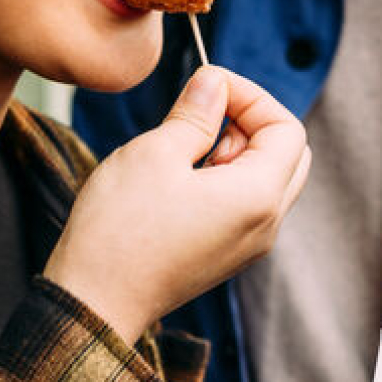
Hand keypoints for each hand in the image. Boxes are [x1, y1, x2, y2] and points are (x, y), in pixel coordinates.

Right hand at [45, 65, 309, 343]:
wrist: (94, 299)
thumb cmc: (119, 228)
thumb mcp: (154, 153)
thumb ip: (195, 114)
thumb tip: (214, 83)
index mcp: (257, 197)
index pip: (286, 128)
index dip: (250, 96)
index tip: (208, 85)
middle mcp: (265, 225)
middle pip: (287, 154)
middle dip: (248, 122)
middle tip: (200, 113)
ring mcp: (247, 245)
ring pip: (265, 179)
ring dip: (233, 150)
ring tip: (182, 147)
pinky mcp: (224, 255)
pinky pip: (243, 205)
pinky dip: (222, 178)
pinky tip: (177, 179)